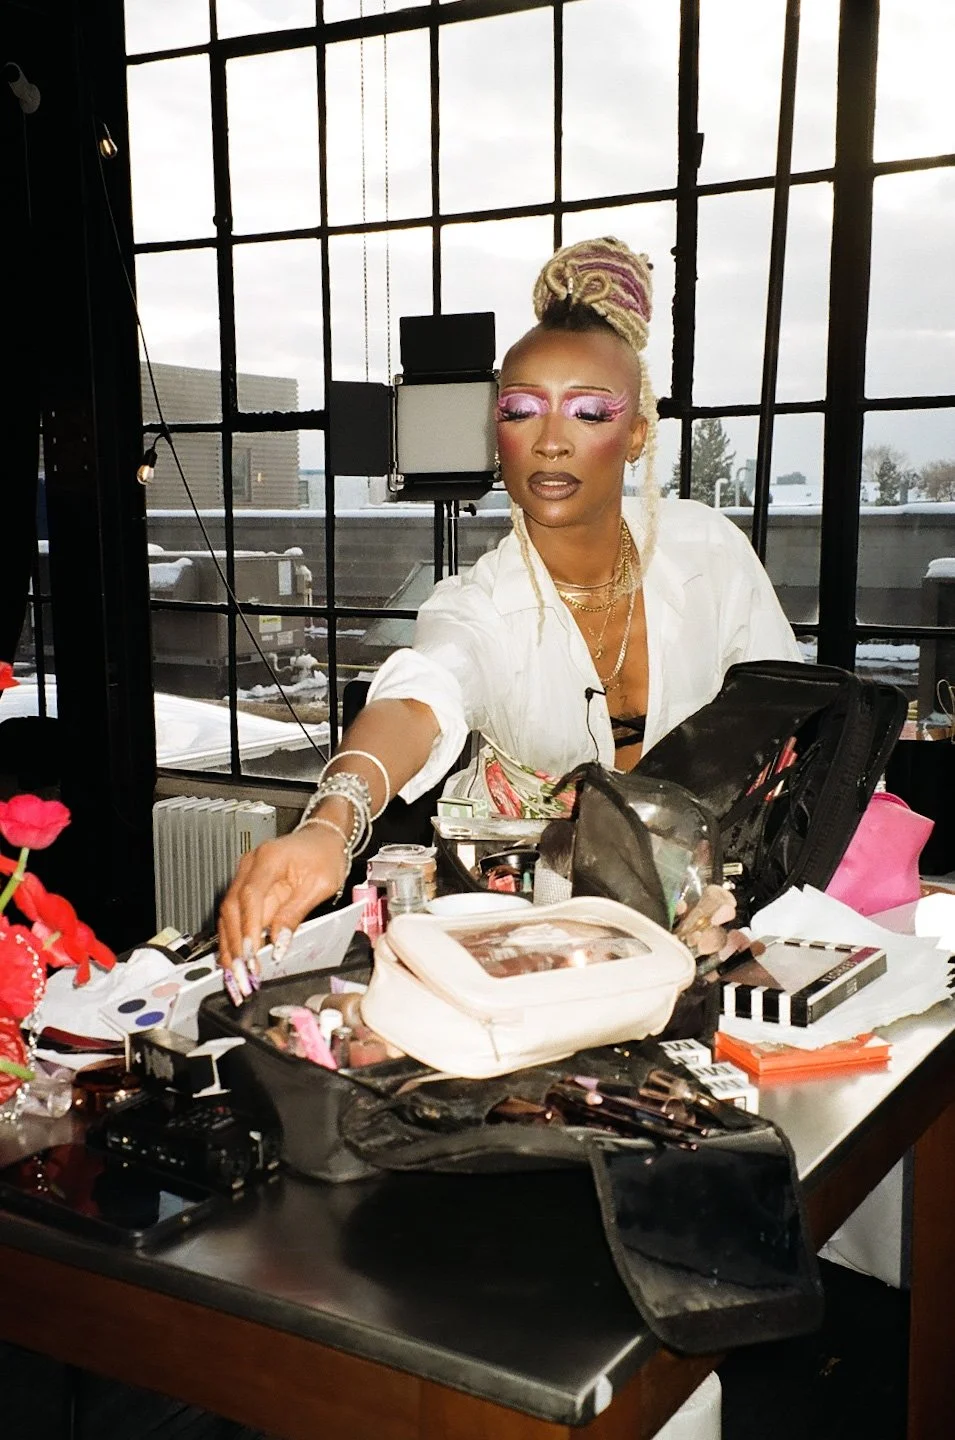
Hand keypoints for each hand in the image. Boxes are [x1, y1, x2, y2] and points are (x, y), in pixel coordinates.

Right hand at [217, 825, 347, 1002]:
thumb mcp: (319, 884)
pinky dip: (234, 940)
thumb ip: (296, 913)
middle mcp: (249, 866)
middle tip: (242, 974)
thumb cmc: (325, 855)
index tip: (251, 955)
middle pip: (231, 908)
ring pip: (227, 915)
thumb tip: (278, 944)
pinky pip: (235, 916)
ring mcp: (244, 876)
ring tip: (236, 975)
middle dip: (235, 945)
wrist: (323, 838)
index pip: (250, 896)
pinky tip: (234, 961)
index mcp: (269, 859)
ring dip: (230, 947)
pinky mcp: (247, 889)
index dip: (248, 928)